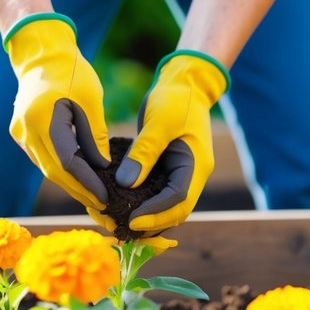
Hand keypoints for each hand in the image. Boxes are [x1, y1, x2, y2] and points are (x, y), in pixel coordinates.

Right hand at [5, 14, 110, 209]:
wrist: (42, 54)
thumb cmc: (71, 72)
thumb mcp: (90, 100)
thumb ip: (95, 135)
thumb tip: (103, 168)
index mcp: (43, 119)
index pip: (67, 162)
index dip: (86, 183)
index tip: (105, 196)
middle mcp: (25, 130)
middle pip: (53, 171)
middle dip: (78, 190)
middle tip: (101, 205)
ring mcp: (19, 133)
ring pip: (46, 167)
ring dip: (69, 183)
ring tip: (93, 196)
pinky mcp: (20, 133)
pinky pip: (42, 157)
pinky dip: (60, 169)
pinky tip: (79, 177)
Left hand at [115, 51, 229, 233]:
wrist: (184, 83)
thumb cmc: (174, 98)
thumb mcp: (158, 123)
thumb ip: (144, 153)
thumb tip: (126, 184)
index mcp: (196, 166)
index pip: (179, 201)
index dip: (155, 214)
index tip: (130, 219)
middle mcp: (191, 175)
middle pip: (173, 211)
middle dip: (148, 223)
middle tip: (118, 227)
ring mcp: (180, 174)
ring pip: (164, 207)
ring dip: (142, 216)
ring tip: (113, 220)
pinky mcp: (166, 169)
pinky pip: (154, 193)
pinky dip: (138, 201)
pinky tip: (115, 202)